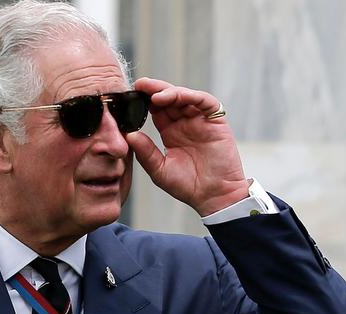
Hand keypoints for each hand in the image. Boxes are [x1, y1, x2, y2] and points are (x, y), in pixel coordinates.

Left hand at [126, 77, 248, 216]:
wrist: (214, 197)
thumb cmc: (189, 186)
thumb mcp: (160, 170)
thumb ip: (145, 152)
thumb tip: (128, 135)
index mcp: (170, 132)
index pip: (156, 110)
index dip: (144, 101)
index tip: (131, 96)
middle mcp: (185, 123)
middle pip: (169, 98)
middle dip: (154, 90)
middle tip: (140, 86)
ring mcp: (201, 121)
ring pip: (185, 96)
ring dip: (170, 92)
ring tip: (156, 96)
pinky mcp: (216, 121)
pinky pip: (205, 102)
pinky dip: (192, 96)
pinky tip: (178, 97)